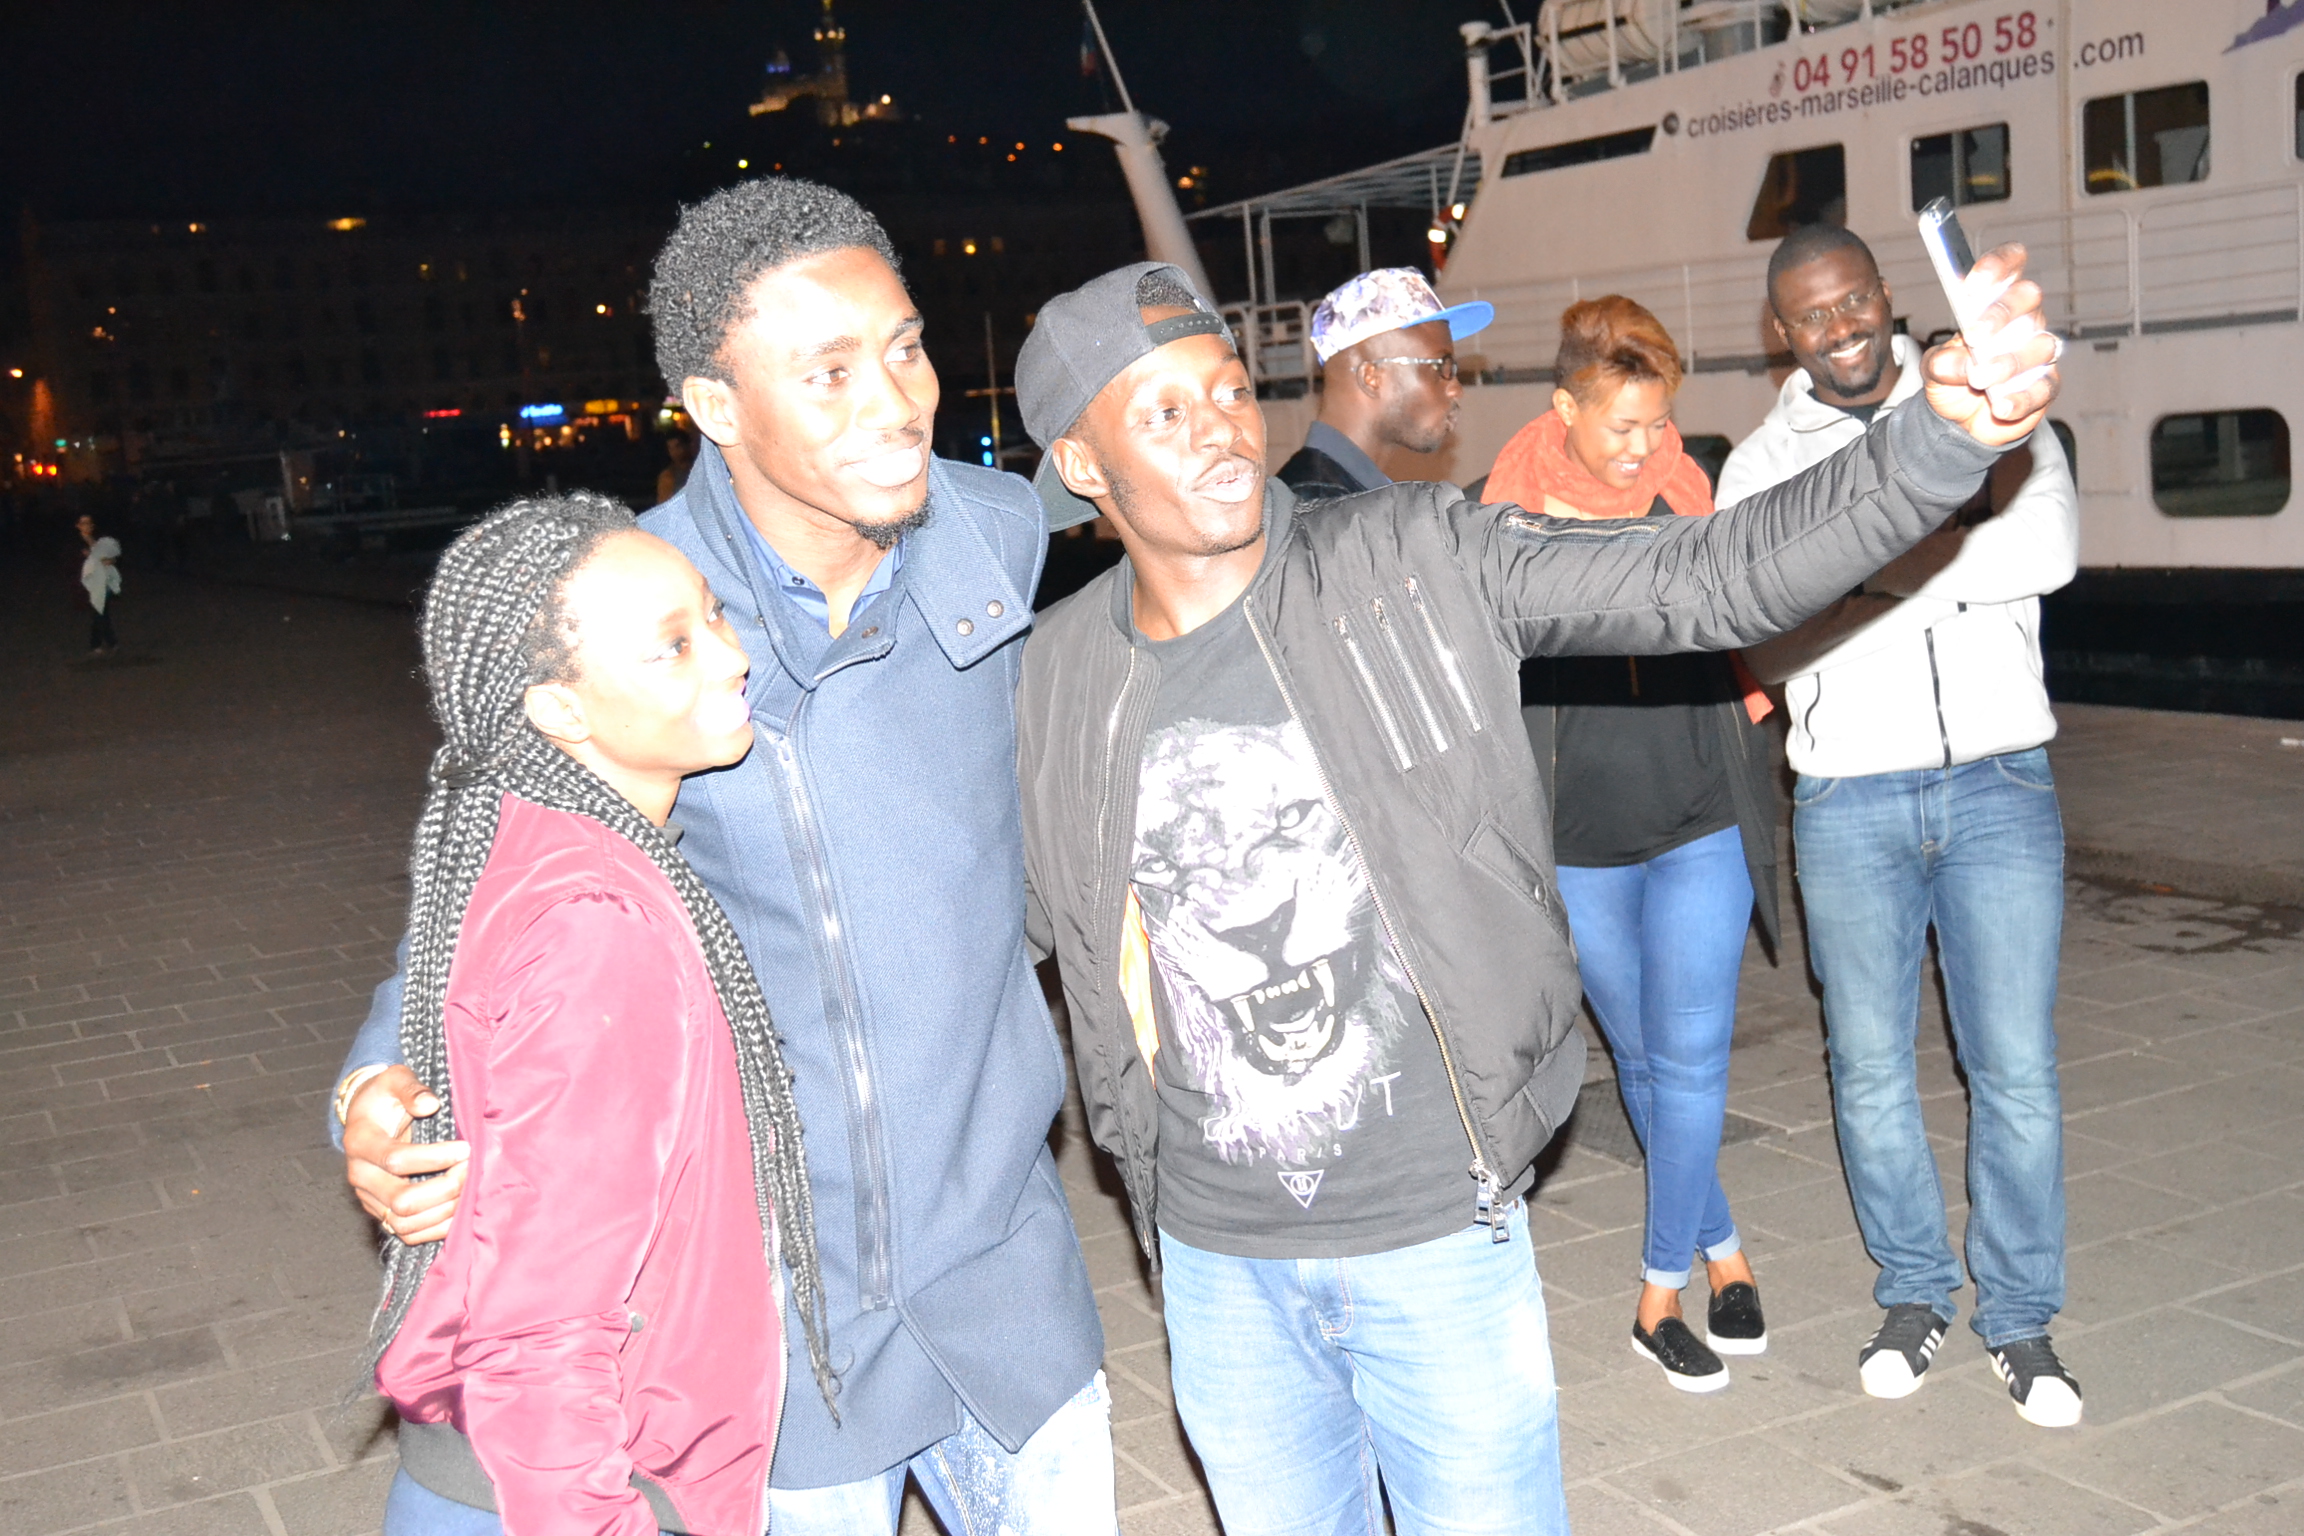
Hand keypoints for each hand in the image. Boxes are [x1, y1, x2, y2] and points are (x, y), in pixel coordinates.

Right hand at [344, 1065, 468, 1244]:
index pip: (396, 1160)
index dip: (435, 1157)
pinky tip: (460, 1212)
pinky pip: (406, 1233)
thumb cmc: (385, 1096)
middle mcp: (359, 1175)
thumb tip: (430, 1104)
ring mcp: (369, 1198)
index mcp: (360, 1141)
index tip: (465, 1148)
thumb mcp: (394, 1079)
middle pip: (401, 1200)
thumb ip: (411, 1088)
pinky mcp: (381, 1212)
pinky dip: (435, 1229)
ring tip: (469, 1189)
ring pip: (403, 1223)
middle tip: (470, 1170)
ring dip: (443, 1211)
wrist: (367, 1116)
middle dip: (444, 1188)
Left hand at [1921, 244, 2059, 448]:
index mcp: (1994, 302)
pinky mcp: (2046, 385)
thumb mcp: (1934, 368)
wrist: (1958, 420)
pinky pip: (2044, 387)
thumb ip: (1940, 362)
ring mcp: (2038, 352)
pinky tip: (2001, 406)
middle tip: (1973, 337)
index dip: (1997, 265)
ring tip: (1978, 379)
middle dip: (2000, 313)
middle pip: (2028, 297)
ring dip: (2008, 362)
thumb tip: (1958, 363)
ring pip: (2040, 345)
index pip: (2009, 266)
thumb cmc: (1952, 378)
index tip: (1972, 283)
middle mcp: (2023, 320)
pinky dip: (2021, 397)